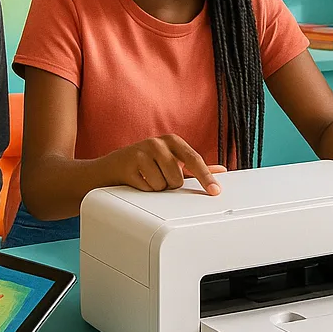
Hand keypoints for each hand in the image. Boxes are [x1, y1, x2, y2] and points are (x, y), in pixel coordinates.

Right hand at [104, 135, 223, 194]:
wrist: (111, 167)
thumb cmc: (145, 164)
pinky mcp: (128, 164)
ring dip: (156, 188)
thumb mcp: (172, 161)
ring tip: (147, 178)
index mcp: (172, 140)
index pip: (194, 159)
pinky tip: (138, 181)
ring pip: (162, 185)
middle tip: (160, 177)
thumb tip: (220, 171)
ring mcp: (142, 152)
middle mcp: (158, 143)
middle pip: (177, 177)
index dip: (206, 177)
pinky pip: (147, 188)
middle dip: (170, 184)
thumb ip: (195, 166)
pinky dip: (144, 190)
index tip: (214, 190)